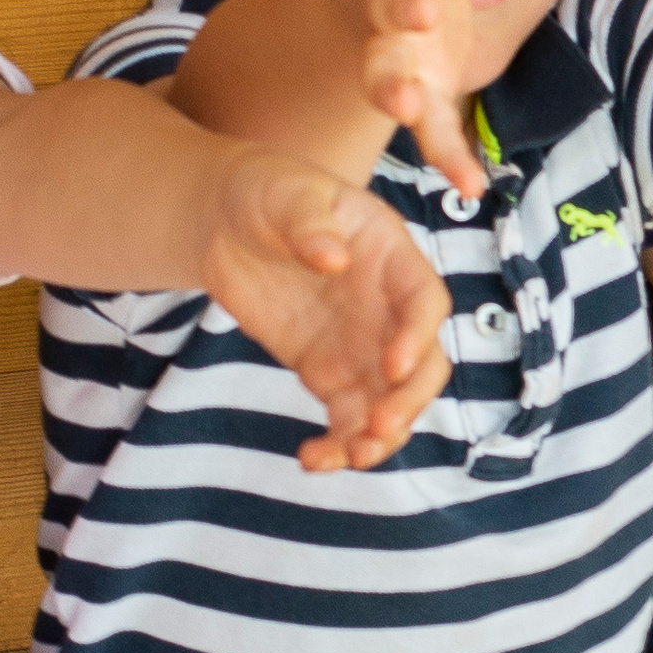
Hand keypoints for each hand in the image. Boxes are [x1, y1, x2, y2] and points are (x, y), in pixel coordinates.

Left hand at [199, 152, 452, 470]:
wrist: (226, 220)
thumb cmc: (266, 192)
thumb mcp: (286, 194)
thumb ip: (310, 223)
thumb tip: (333, 259)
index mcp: (392, 256)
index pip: (425, 301)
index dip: (417, 336)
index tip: (390, 366)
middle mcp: (388, 307)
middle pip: (423, 363)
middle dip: (409, 400)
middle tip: (378, 427)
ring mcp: (361, 345)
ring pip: (391, 401)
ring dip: (381, 435)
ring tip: (352, 455)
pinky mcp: (328, 373)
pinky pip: (347, 418)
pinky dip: (338, 445)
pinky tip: (313, 459)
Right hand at [355, 0, 584, 197]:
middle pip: (388, 1)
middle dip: (400, 8)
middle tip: (419, 13)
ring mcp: (393, 46)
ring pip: (385, 70)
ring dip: (393, 90)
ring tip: (405, 109)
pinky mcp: (412, 89)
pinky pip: (424, 126)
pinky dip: (444, 154)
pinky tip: (470, 183)